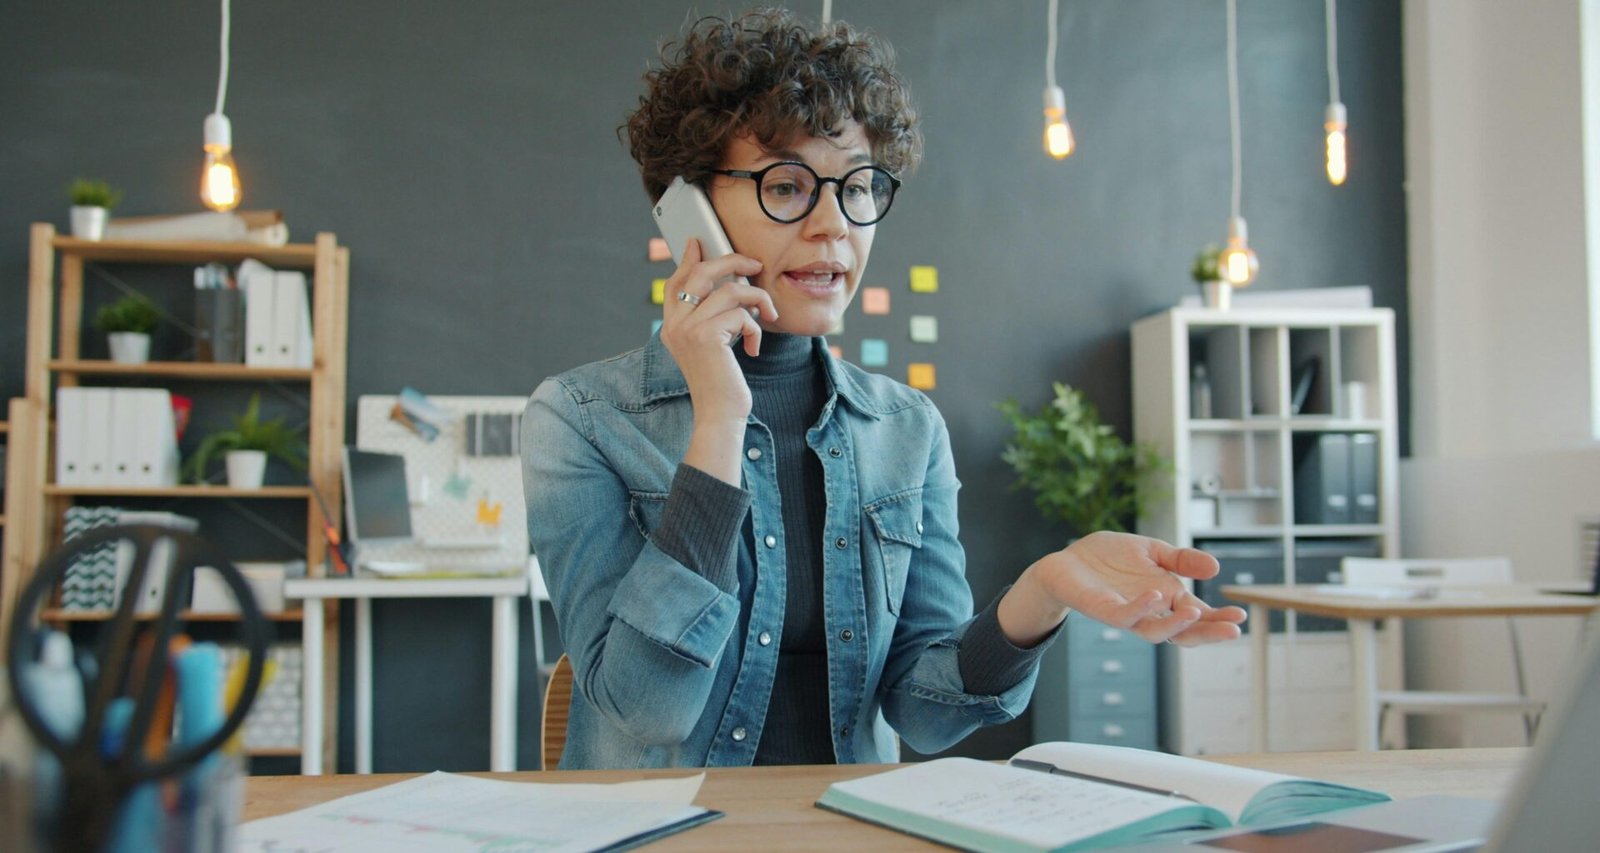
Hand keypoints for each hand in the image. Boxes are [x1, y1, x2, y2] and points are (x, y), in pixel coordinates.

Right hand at [659, 238, 777, 484]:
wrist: (720, 415)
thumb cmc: (721, 383)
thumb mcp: (712, 347)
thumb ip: (711, 318)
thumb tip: (729, 285)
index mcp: (671, 327)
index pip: (676, 283)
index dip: (688, 259)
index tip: (700, 242)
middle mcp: (674, 326)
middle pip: (700, 274)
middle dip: (732, 262)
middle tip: (755, 264)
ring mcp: (688, 330)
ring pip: (729, 291)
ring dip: (757, 299)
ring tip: (767, 314)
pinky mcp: (707, 337)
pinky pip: (740, 314)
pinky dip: (755, 328)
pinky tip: (754, 347)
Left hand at [1003, 531, 1246, 646]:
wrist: (1066, 561)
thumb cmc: (1109, 559)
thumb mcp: (1152, 551)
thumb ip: (1181, 560)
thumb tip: (1215, 568)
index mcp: (1166, 599)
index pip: (1198, 617)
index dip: (1218, 619)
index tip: (1242, 616)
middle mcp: (1150, 612)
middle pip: (1184, 633)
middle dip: (1208, 632)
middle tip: (1233, 630)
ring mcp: (1127, 614)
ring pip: (1156, 632)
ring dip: (1176, 625)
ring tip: (1196, 612)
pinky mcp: (1103, 610)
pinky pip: (1124, 616)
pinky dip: (1141, 608)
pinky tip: (1155, 595)